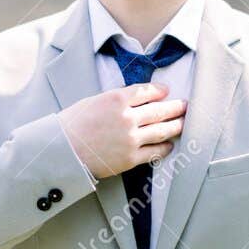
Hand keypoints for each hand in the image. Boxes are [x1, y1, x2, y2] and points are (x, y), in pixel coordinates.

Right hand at [60, 83, 187, 180]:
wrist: (61, 151)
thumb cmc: (72, 125)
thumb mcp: (94, 101)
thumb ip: (116, 100)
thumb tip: (136, 100)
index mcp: (117, 99)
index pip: (147, 91)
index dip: (160, 90)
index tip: (166, 91)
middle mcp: (127, 117)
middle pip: (160, 110)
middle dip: (176, 107)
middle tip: (186, 106)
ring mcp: (131, 138)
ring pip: (162, 130)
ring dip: (176, 126)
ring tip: (183, 123)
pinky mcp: (131, 158)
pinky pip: (155, 151)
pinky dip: (164, 147)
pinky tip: (169, 144)